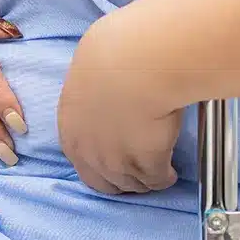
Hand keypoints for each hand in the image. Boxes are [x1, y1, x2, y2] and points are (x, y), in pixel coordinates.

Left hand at [58, 30, 182, 193]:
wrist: (136, 63)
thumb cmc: (112, 55)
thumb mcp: (88, 74)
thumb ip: (91, 94)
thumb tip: (104, 92)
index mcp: (70, 128)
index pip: (81, 161)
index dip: (99, 163)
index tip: (114, 157)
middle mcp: (88, 151)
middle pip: (105, 182)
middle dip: (120, 180)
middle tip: (136, 171)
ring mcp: (116, 162)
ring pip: (131, 185)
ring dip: (143, 181)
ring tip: (155, 173)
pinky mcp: (146, 165)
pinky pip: (156, 180)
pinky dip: (164, 177)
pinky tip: (170, 170)